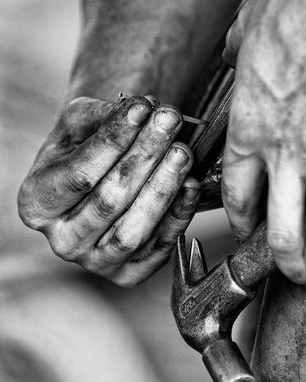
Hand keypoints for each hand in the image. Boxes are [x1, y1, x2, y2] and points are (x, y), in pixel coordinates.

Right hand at [18, 95, 198, 285]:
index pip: (79, 174)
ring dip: (163, 188)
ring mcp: (95, 262)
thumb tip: (142, 109)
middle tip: (170, 121)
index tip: (142, 108)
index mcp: (38, 203)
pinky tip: (190, 184)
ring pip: (133, 231)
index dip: (113, 140)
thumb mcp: (79, 123)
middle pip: (109, 201)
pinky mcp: (129, 274)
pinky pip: (158, 248)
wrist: (98, 178)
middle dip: (145, 156)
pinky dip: (178, 216)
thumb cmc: (84, 146)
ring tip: (183, 151)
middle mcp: (62, 240)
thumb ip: (104, 115)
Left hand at [222, 0, 305, 284]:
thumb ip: (237, 49)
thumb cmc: (300, 11)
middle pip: (281, 236)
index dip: (244, 224)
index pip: (238, 198)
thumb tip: (233, 51)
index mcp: (251, 131)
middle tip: (304, 272)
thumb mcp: (249, 27)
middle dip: (291, 266)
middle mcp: (284, 156)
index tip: (253, 232)